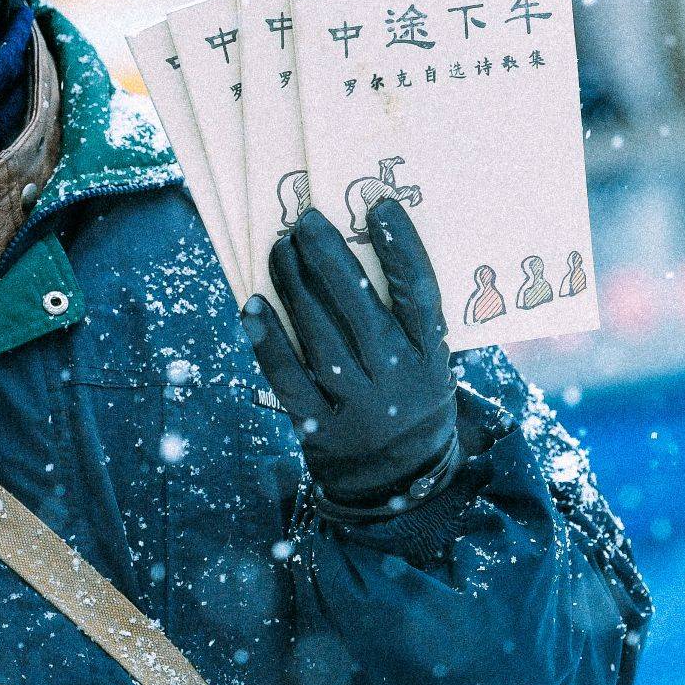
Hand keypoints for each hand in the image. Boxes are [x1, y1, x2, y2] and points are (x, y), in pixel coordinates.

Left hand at [240, 200, 461, 512]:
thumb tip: (370, 244)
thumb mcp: (431, 363)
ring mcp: (356, 405)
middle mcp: (395, 379)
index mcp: (431, 357)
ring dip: (294, 286)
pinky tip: (253, 304)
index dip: (400, 247)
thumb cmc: (412, 399)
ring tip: (280, 248)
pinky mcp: (318, 426)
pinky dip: (267, 339)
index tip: (379, 204)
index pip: (418, 293)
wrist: (399, 481)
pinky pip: (287, 376)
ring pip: (319, 336)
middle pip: (360, 308)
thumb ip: (409, 318)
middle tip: (306, 220)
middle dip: (329, 257)